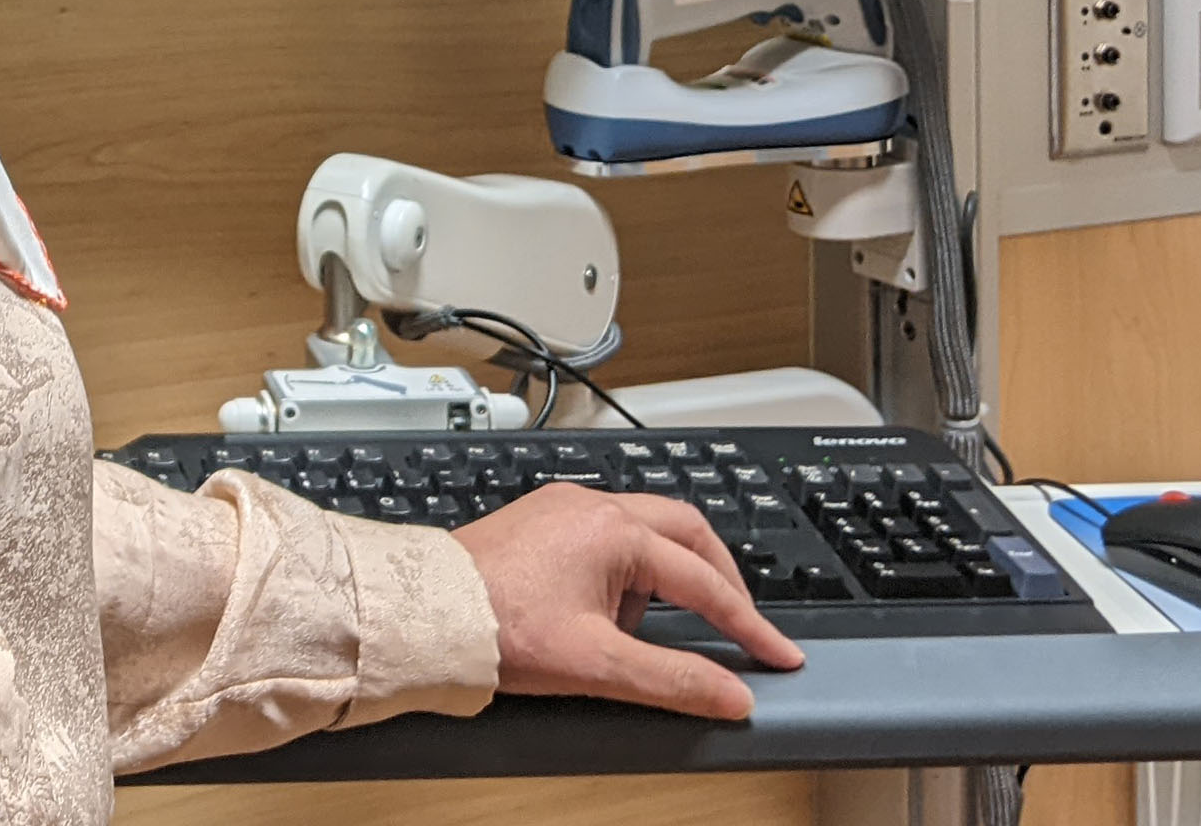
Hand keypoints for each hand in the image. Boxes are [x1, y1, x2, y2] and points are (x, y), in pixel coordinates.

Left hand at [454, 481, 804, 719]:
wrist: (421, 613)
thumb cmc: (494, 627)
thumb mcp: (597, 664)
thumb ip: (673, 679)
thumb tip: (730, 694)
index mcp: (615, 531)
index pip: (705, 582)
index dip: (748, 625)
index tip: (779, 654)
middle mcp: (592, 506)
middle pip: (685, 531)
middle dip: (719, 578)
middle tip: (740, 623)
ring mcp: (562, 508)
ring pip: (646, 527)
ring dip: (670, 572)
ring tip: (659, 627)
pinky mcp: (539, 520)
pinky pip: (606, 533)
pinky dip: (629, 568)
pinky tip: (613, 610)